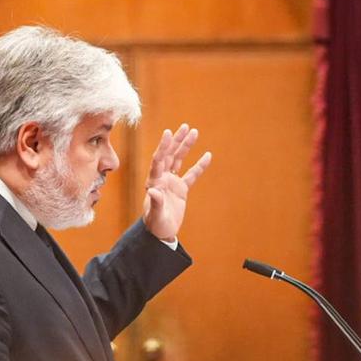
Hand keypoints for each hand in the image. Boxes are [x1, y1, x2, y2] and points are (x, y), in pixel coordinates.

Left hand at [142, 124, 212, 241]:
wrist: (161, 233)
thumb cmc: (155, 225)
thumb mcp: (155, 215)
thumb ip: (155, 203)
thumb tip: (153, 190)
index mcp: (154, 182)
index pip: (158, 160)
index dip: (163, 146)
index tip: (168, 133)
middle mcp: (161, 178)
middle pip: (169, 155)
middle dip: (176, 141)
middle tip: (185, 126)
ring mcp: (171, 182)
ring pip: (179, 160)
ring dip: (185, 147)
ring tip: (194, 132)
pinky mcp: (180, 189)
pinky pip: (191, 174)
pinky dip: (199, 166)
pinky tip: (207, 155)